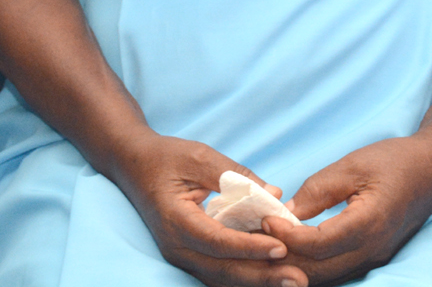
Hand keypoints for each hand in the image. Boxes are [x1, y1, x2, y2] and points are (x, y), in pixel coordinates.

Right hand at [113, 133, 304, 286]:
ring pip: (221, 277)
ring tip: (292, 281)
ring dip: (257, 281)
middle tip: (298, 279)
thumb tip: (275, 194)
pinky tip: (270, 274)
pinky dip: (245, 274)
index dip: (249, 247)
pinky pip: (219, 272)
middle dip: (261, 276)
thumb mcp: (199, 156)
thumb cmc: (165, 158)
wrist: (133, 166)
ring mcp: (181, 255)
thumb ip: (236, 174)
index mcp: (175, 220)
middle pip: (222, 270)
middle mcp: (176, 246)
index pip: (217, 241)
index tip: (281, 247)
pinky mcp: (190, 255)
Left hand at [262, 135, 431, 285]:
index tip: (266, 218)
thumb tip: (285, 213)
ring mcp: (374, 258)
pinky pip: (337, 271)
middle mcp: (372, 250)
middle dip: (284, 258)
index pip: (317, 244)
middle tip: (257, 240)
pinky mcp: (372, 257)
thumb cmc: (394, 161)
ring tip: (270, 246)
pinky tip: (294, 250)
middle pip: (319, 271)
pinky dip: (313, 265)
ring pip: (327, 277)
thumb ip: (318, 191)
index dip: (286, 235)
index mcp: (368, 224)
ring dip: (297, 265)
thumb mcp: (352, 165)